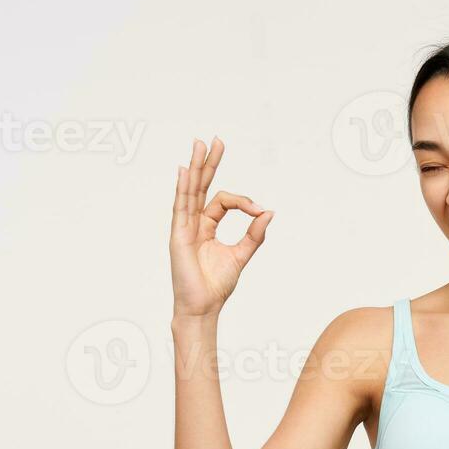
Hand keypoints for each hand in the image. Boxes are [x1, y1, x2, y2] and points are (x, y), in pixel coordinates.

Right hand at [169, 136, 273, 319]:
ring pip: (191, 191)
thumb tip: (269, 212)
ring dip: (197, 167)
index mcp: (207, 227)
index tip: (259, 210)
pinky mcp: (178, 236)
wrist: (203, 307)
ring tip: (200, 144)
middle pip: (201, 187)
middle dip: (209, 163)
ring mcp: (184, 228)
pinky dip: (183, 188)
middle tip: (216, 140)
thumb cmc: (217, 286)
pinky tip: (186, 170)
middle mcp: (193, 224)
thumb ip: (254, 234)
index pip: (223, 201)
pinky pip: (181, 207)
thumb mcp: (241, 255)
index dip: (244, 202)